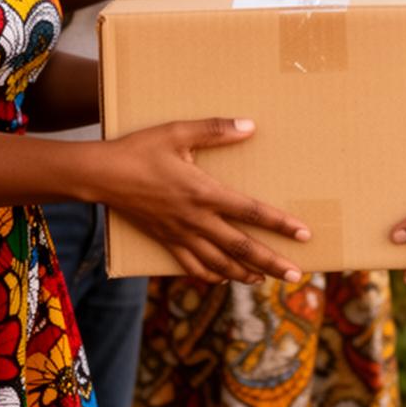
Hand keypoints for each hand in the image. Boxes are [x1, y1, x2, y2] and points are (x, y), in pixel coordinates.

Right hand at [90, 117, 310, 284]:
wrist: (101, 175)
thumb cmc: (140, 149)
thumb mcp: (177, 132)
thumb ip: (215, 129)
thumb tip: (250, 126)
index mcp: (204, 193)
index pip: (251, 212)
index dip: (280, 223)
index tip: (304, 233)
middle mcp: (196, 220)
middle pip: (242, 248)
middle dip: (271, 263)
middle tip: (296, 275)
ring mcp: (180, 234)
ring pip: (220, 263)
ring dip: (245, 274)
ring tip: (265, 280)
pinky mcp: (165, 240)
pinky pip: (191, 266)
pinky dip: (210, 276)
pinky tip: (222, 279)